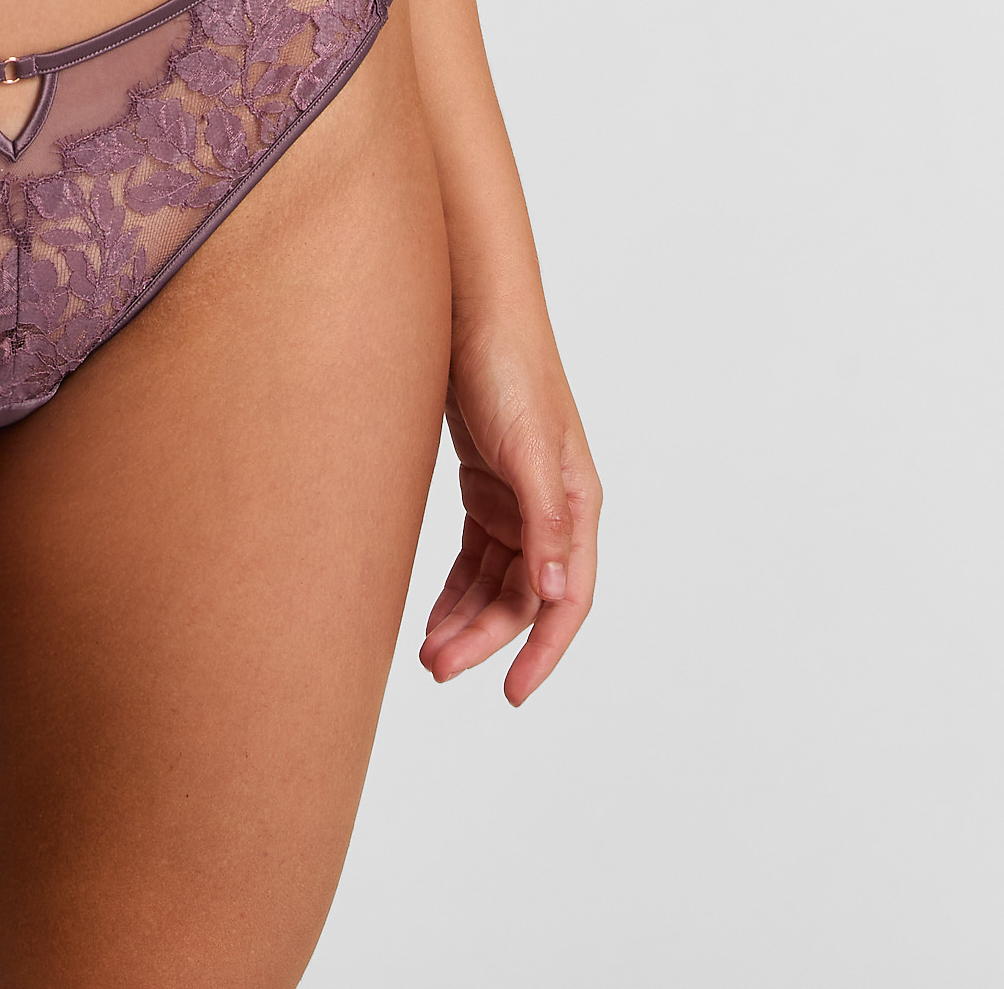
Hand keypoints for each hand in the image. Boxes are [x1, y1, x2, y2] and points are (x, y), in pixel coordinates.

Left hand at [418, 316, 599, 703]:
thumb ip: (543, 518)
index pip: (568, 598)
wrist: (469, 309)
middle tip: (435, 669)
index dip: (544, 651)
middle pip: (524, 596)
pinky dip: (456, 587)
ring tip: (426, 653)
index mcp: (576, 503)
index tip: (511, 693)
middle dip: (484, 638)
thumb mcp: (526, 445)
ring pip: (496, 581)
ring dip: (465, 618)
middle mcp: (552, 508)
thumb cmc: (508, 368)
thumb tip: (558, 591)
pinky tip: (432, 614)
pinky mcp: (486, 484)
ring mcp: (518, 497)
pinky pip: (475, 554)